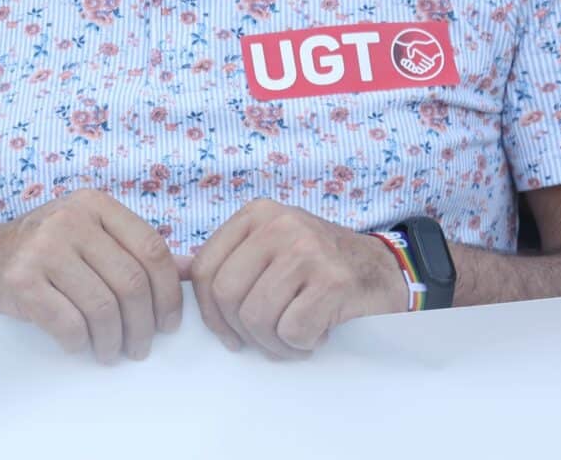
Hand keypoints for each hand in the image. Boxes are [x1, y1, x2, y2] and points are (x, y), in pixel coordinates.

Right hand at [0, 189, 181, 362]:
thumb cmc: (44, 254)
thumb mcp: (91, 237)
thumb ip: (137, 249)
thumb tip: (194, 270)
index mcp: (94, 203)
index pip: (152, 249)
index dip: (169, 294)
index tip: (168, 325)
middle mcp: (69, 217)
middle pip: (131, 283)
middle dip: (143, 326)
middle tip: (140, 348)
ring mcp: (42, 246)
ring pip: (104, 308)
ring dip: (113, 341)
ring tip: (111, 351)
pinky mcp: (21, 278)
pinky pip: (69, 323)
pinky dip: (80, 343)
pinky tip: (78, 344)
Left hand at [182, 200, 408, 358]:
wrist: (384, 270)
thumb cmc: (319, 265)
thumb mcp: (270, 246)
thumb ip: (230, 258)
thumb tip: (176, 275)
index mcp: (256, 215)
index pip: (206, 268)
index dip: (209, 312)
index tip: (226, 334)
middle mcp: (279, 225)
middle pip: (227, 294)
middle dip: (241, 331)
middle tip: (265, 341)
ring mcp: (307, 250)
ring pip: (256, 317)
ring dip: (273, 343)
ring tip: (294, 337)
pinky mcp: (333, 281)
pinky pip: (291, 331)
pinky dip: (300, 345)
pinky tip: (316, 334)